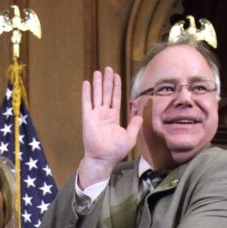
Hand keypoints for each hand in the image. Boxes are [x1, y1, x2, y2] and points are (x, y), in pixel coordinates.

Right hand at [76, 67, 141, 187]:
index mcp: (113, 117)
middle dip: (108, 81)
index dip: (116, 87)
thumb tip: (139, 114)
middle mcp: (104, 114)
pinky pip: (87, 103)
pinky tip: (86, 83)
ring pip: (97, 95)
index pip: (115, 98)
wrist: (103, 159)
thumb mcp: (130, 137)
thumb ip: (134, 124)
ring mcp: (95, 115)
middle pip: (106, 93)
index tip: (116, 76)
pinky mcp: (88, 118)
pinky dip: (86, 93)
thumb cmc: (116, 151)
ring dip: (98, 83)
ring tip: (98, 71)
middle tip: (108, 68)